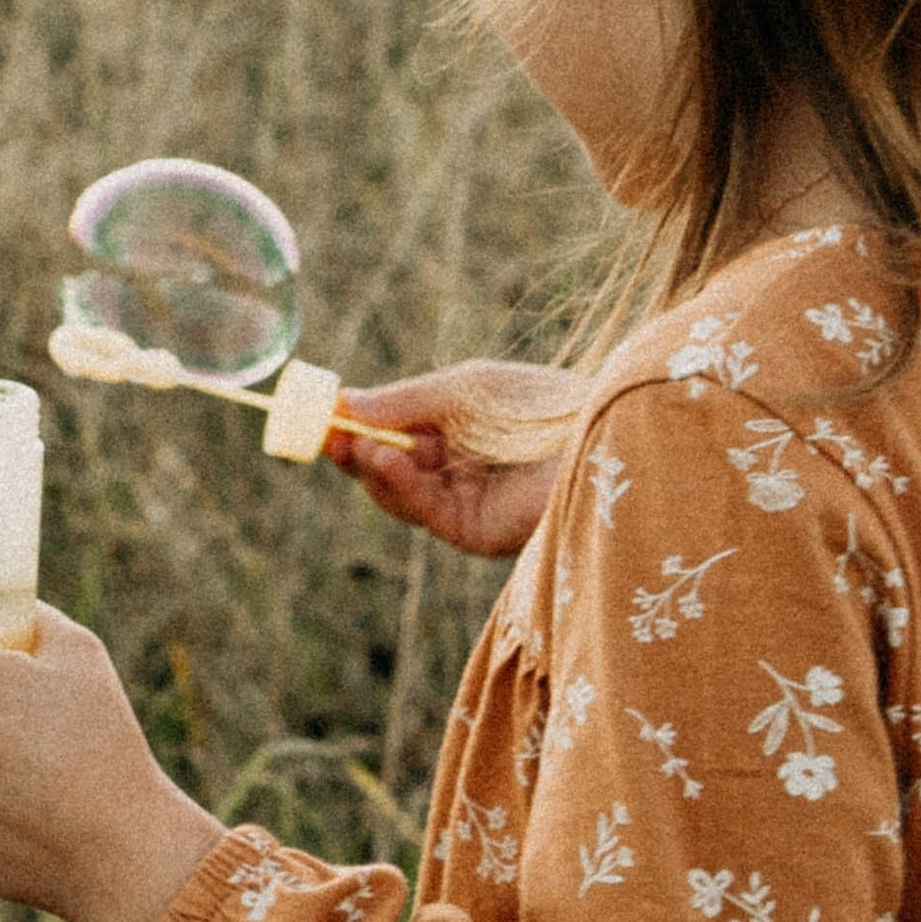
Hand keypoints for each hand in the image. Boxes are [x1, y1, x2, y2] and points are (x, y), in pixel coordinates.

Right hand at [323, 359, 575, 559]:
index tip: (321, 413)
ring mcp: (462, 503)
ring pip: (397, 493)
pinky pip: (423, 511)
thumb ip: (407, 401)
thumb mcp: (464, 390)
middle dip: (354, 451)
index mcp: (454, 430)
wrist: (599, 435)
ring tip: (358, 444)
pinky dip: (399, 485)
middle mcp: (455, 469)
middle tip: (325, 435)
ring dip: (372, 469)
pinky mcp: (472, 531)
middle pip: (387, 467)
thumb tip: (346, 403)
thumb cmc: (540, 402)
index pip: (391, 432)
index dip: (356, 425)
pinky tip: (388, 460)